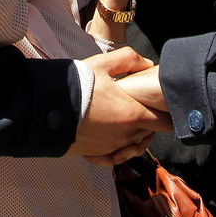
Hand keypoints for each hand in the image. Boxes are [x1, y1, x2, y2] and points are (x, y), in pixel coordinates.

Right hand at [69, 47, 171, 165]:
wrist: (45, 109)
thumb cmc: (76, 85)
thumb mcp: (102, 64)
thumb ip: (130, 60)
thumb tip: (149, 64)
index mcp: (133, 115)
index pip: (166, 122)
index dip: (170, 114)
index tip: (166, 106)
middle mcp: (126, 136)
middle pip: (150, 133)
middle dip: (151, 122)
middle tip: (143, 107)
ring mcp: (111, 148)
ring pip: (133, 146)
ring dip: (135, 135)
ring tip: (128, 119)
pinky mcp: (96, 155)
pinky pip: (115, 156)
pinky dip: (118, 149)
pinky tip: (113, 137)